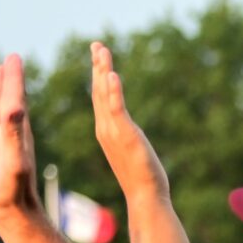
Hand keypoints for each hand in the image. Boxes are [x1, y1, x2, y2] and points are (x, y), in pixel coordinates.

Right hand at [0, 54, 47, 233]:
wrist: (16, 215)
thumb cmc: (13, 191)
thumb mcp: (14, 160)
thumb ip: (14, 134)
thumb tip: (17, 107)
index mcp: (19, 133)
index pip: (17, 99)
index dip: (15, 78)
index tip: (15, 57)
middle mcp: (14, 135)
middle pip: (12, 100)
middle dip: (10, 79)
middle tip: (11, 58)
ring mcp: (5, 143)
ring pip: (2, 111)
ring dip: (2, 92)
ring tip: (1, 74)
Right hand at [89, 42, 169, 204]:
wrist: (145, 198)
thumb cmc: (142, 179)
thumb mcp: (132, 151)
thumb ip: (128, 138)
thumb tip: (131, 135)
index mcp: (106, 130)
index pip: (100, 98)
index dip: (98, 76)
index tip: (99, 57)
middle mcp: (105, 128)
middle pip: (98, 90)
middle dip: (98, 66)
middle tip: (97, 45)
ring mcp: (113, 131)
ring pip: (104, 95)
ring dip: (103, 71)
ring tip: (102, 50)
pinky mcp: (125, 135)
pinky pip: (117, 109)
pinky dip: (114, 91)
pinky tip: (112, 74)